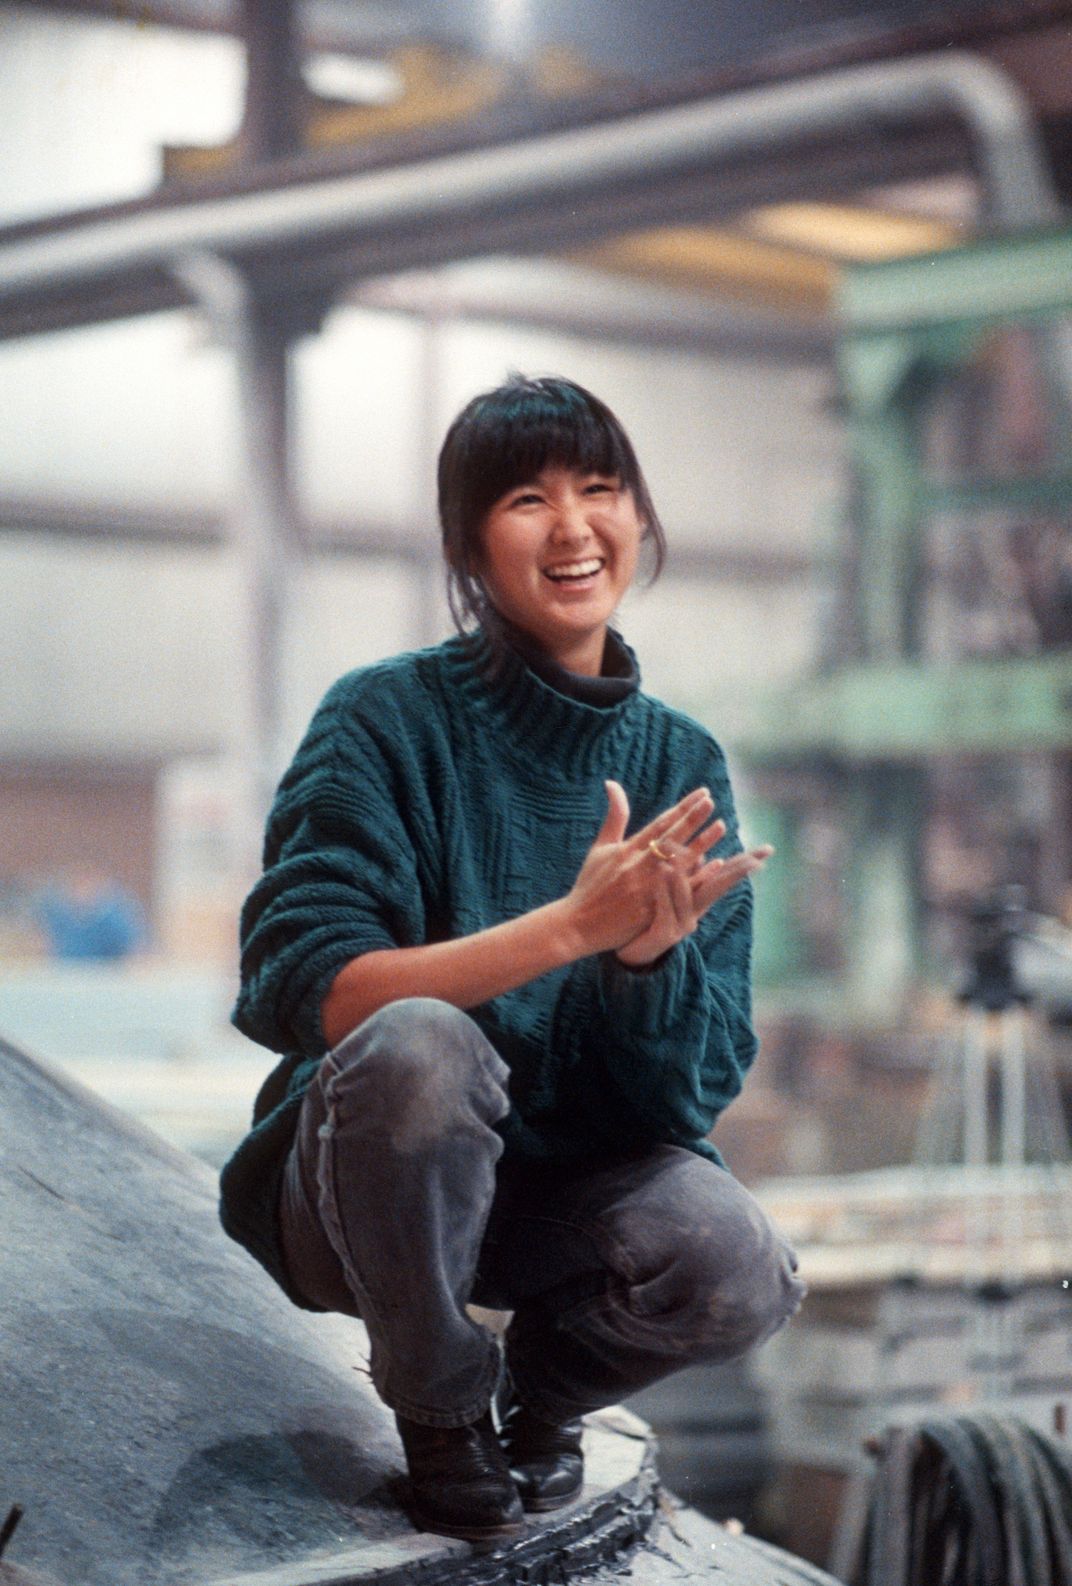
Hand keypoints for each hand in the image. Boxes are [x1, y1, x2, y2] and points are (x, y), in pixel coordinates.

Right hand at [561, 780, 715, 957]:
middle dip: (692, 819)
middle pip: (670, 839)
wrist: (578, 925)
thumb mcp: (600, 847)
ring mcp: (645, 888)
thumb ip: (614, 817)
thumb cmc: (590, 884)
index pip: (660, 824)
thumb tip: (612, 783)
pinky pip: (678, 891)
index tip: (701, 794)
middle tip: (710, 802)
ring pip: (678, 862)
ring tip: (719, 826)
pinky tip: (714, 866)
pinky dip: (697, 877)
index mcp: (626, 850)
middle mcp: (637, 866)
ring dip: (701, 844)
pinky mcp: (650, 910)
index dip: (682, 808)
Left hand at [616, 832, 773, 967]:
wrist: (633, 952)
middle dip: (740, 870)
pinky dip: (666, 889)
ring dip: (698, 871)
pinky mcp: (664, 933)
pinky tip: (665, 870)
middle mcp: (696, 912)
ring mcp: (682, 924)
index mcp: (699, 900)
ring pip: (692, 895)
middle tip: (759, 856)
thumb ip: (686, 875)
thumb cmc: (651, 919)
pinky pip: (666, 907)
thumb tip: (702, 853)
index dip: (747, 863)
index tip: (768, 849)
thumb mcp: (671, 894)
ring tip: (700, 850)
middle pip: (721, 886)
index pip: (727, 876)